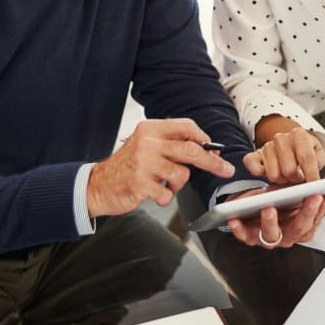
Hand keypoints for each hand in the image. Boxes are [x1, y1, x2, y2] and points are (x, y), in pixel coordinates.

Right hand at [87, 119, 234, 216]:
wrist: (98, 185)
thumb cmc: (127, 166)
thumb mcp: (147, 145)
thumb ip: (171, 143)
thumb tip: (206, 148)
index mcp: (151, 129)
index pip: (186, 127)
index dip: (204, 138)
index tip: (215, 150)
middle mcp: (147, 143)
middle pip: (192, 150)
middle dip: (213, 162)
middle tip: (225, 170)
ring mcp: (143, 163)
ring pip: (182, 174)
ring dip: (177, 184)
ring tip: (164, 184)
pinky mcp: (140, 183)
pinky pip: (167, 193)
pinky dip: (165, 197)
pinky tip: (154, 193)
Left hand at [226, 167, 324, 248]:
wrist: (254, 205)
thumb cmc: (280, 199)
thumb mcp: (301, 189)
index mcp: (302, 225)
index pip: (315, 218)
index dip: (319, 207)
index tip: (323, 193)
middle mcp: (288, 235)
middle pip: (299, 229)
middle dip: (305, 213)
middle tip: (308, 198)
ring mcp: (269, 237)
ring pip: (272, 235)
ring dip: (271, 223)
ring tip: (269, 208)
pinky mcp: (249, 235)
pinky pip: (245, 236)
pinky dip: (240, 229)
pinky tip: (236, 219)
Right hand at [245, 118, 324, 183]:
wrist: (289, 142)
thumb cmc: (304, 150)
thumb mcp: (318, 153)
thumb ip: (319, 163)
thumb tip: (319, 178)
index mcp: (299, 135)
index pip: (306, 158)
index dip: (311, 175)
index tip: (313, 186)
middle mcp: (281, 138)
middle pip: (289, 170)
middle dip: (296, 179)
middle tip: (299, 178)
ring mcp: (266, 146)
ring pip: (274, 175)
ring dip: (282, 180)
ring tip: (287, 175)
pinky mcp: (254, 156)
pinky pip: (253, 169)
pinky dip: (261, 175)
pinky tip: (271, 173)